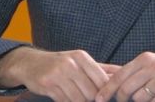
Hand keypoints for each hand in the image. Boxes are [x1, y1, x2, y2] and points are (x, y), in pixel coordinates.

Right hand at [0, 46, 120, 100]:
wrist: (30, 63)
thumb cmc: (60, 63)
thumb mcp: (80, 61)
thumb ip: (102, 68)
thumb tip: (123, 72)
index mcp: (81, 57)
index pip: (101, 80)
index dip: (105, 92)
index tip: (104, 97)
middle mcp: (70, 64)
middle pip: (91, 92)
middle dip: (92, 100)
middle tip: (89, 98)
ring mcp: (58, 75)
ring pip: (78, 99)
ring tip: (77, 97)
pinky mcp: (48, 85)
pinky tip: (66, 98)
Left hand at [95, 51, 154, 101]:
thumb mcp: (150, 64)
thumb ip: (131, 72)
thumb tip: (106, 79)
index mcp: (144, 59)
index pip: (119, 75)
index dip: (107, 89)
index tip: (98, 99)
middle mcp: (153, 67)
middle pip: (126, 89)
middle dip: (122, 99)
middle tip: (124, 101)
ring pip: (139, 99)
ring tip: (148, 97)